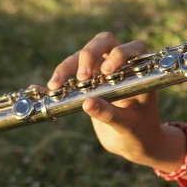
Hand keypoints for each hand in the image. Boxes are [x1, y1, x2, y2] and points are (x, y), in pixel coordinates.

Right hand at [47, 31, 174, 167]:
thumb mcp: (126, 126)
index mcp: (140, 70)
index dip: (119, 54)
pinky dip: (58, 78)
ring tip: (55, 86)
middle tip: (82, 77)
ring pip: (82, 56)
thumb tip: (87, 103)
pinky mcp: (88, 80)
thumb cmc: (138, 132)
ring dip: (67, 68)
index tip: (107, 72)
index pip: (132, 49)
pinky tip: (46, 88)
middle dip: (89, 54)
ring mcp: (102, 70)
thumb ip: (109, 114)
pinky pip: (70, 73)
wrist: (131, 143)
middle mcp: (121, 64)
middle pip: (103, 42)